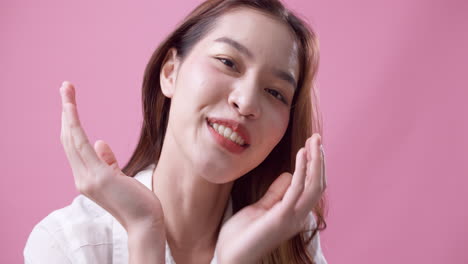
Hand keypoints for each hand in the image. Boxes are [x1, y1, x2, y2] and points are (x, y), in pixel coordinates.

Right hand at [59, 81, 164, 234]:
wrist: (145, 222)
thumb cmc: (137, 201)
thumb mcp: (120, 178)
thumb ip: (107, 161)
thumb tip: (99, 143)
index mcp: (87, 177)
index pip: (74, 146)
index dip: (70, 123)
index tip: (69, 103)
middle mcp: (81, 178)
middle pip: (68, 138)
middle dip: (65, 111)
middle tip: (65, 87)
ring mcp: (87, 178)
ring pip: (71, 138)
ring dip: (67, 112)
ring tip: (66, 89)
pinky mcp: (98, 177)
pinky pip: (81, 145)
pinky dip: (74, 124)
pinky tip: (70, 109)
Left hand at [215, 134, 325, 263]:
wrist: (230, 258)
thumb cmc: (241, 236)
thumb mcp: (260, 207)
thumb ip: (275, 193)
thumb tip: (289, 174)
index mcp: (294, 214)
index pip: (312, 186)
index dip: (314, 165)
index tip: (311, 145)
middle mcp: (298, 216)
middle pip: (318, 184)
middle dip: (319, 159)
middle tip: (317, 138)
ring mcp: (292, 218)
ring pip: (314, 186)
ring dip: (316, 161)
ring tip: (314, 141)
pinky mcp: (282, 217)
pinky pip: (297, 189)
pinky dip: (302, 170)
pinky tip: (301, 154)